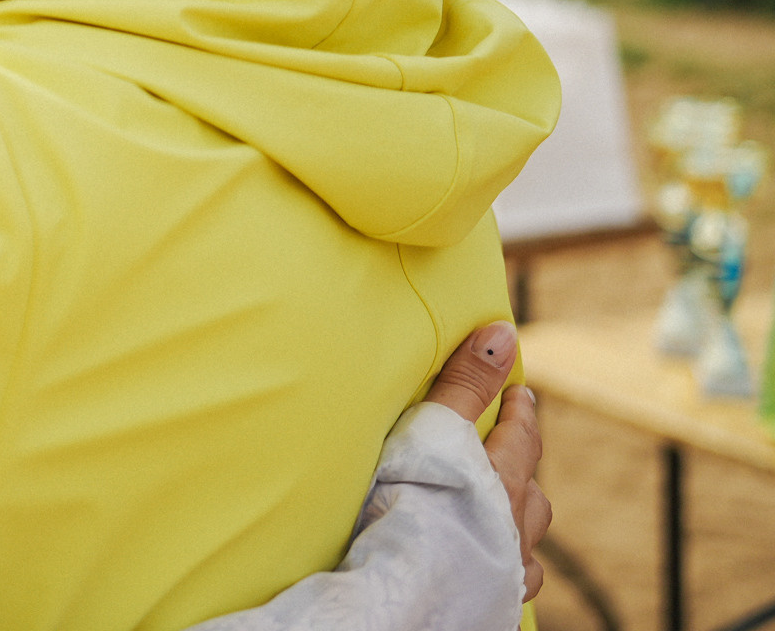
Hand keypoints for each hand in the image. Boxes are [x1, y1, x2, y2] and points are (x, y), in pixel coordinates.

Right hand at [422, 322, 550, 601]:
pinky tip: (487, 572)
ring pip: (526, 548)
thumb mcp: (434, 431)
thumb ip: (465, 385)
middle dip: (524, 474)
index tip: (522, 394)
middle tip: (511, 457)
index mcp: (502, 484)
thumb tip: (504, 334)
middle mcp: (513, 530)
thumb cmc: (414, 507)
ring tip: (502, 519)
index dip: (521, 414)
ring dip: (516, 528)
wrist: (406, 592)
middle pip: (532, 497)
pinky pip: (507, 587)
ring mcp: (504, 574)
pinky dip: (502, 572)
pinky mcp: (488, 608)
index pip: (523, 440)